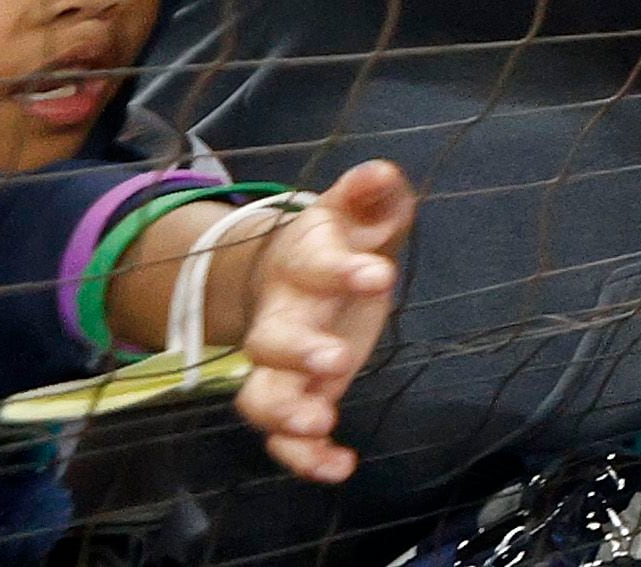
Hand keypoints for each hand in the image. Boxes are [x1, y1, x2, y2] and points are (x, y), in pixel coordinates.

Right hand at [231, 161, 412, 483]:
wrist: (301, 270)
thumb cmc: (341, 239)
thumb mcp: (360, 209)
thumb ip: (371, 193)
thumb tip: (379, 173)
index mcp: (302, 262)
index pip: (312, 262)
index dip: (341, 269)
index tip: (378, 274)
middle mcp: (282, 315)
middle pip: (269, 340)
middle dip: (298, 352)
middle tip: (338, 362)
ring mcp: (284, 364)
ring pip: (261, 396)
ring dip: (286, 414)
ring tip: (321, 424)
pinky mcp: (300, 395)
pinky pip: (286, 437)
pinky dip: (305, 457)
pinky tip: (340, 467)